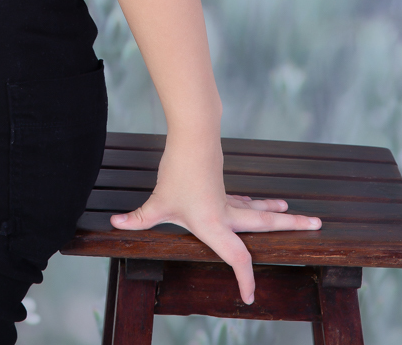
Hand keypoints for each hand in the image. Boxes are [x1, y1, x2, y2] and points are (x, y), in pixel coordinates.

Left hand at [110, 141, 321, 303]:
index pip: (237, 257)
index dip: (244, 278)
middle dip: (292, 228)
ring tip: (301, 216)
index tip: (249, 297)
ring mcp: (228, 197)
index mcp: (216, 224)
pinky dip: (259, 206)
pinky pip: (246, 201)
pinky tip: (264, 205)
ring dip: (280, 216)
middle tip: (318, 226)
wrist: (193, 135)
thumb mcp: (158, 200)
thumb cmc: (178, 172)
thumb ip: (138, 217)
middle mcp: (228, 213)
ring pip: (259, 210)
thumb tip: (114, 224)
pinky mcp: (223, 185)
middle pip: (265, 226)